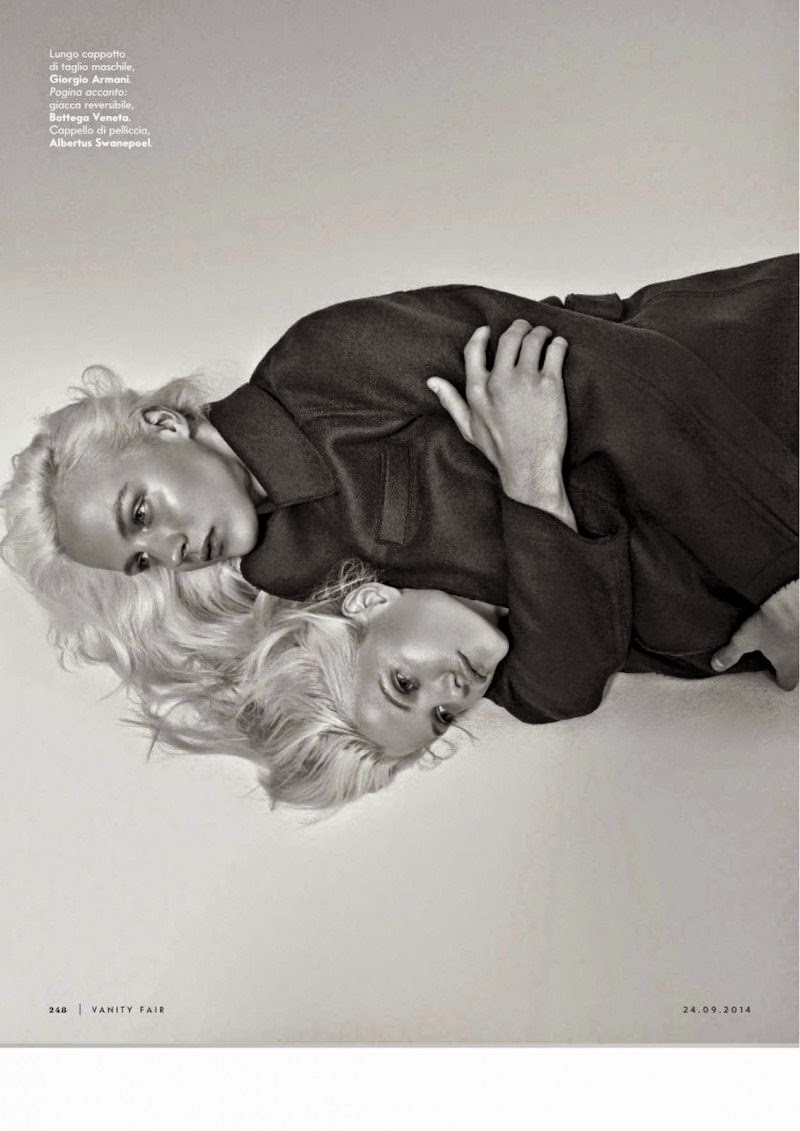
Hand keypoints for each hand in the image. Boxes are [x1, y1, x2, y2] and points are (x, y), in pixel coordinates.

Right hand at [427, 321, 575, 527]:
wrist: (530, 467)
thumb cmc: (500, 451)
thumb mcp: (468, 428)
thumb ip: (451, 401)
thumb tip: (432, 382)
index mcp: (477, 390)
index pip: (475, 349)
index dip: (482, 335)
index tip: (489, 330)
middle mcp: (500, 381)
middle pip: (509, 337)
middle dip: (519, 327)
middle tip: (526, 328)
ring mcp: (526, 381)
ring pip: (533, 339)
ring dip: (540, 332)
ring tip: (545, 335)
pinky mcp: (550, 384)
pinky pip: (555, 350)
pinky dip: (558, 343)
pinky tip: (559, 346)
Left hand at [711, 580, 798, 689]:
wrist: (796, 599)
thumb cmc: (772, 623)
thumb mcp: (746, 638)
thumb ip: (731, 654)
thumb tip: (716, 665)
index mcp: (790, 668)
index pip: (787, 684)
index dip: (778, 678)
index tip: (771, 670)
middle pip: (799, 668)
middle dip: (791, 661)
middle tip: (778, 650)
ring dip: (797, 644)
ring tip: (786, 632)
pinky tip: (794, 620)